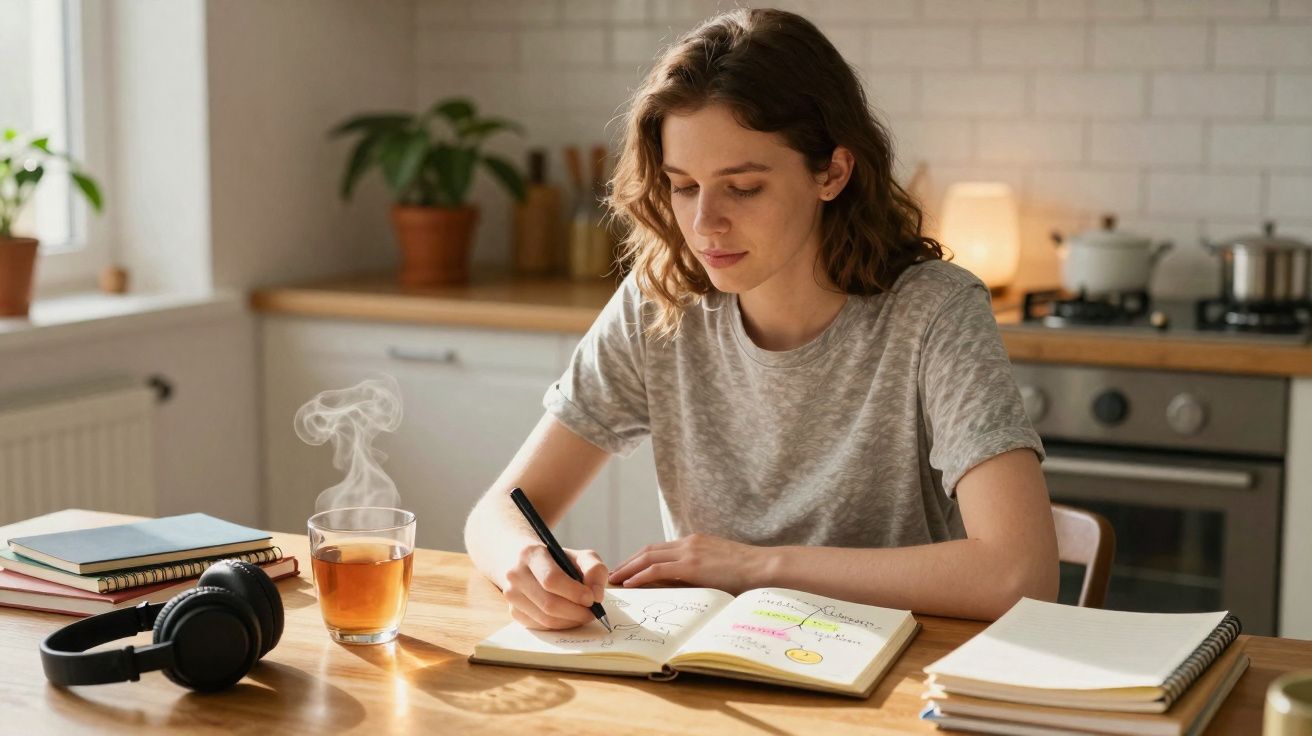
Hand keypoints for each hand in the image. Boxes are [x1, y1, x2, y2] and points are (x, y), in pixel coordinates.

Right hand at [502, 544, 608, 629]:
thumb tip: (596, 596)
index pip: (551, 579)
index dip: (574, 592)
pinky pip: (540, 627)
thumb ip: (594, 569)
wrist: (524, 560)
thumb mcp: (579, 555)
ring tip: (584, 615)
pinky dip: (560, 625)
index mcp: (531, 554)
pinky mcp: (513, 611)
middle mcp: (515, 574)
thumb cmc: (556, 559)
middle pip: (549, 603)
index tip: (592, 599)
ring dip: (570, 621)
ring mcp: (511, 595)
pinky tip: (570, 617)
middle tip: (593, 612)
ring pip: (545, 619)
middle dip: (576, 612)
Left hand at [608, 533, 766, 593]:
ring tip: (614, 579)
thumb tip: (686, 587)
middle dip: (628, 562)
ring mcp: (690, 552)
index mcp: (695, 542)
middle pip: (648, 550)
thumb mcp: (719, 568)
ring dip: (629, 568)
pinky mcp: (692, 564)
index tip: (628, 568)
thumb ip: (701, 572)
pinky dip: (641, 576)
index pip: (660, 548)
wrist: (765, 567)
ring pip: (649, 557)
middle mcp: (689, 543)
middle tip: (613, 574)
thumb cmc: (748, 573)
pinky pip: (658, 569)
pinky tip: (630, 583)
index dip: (640, 558)